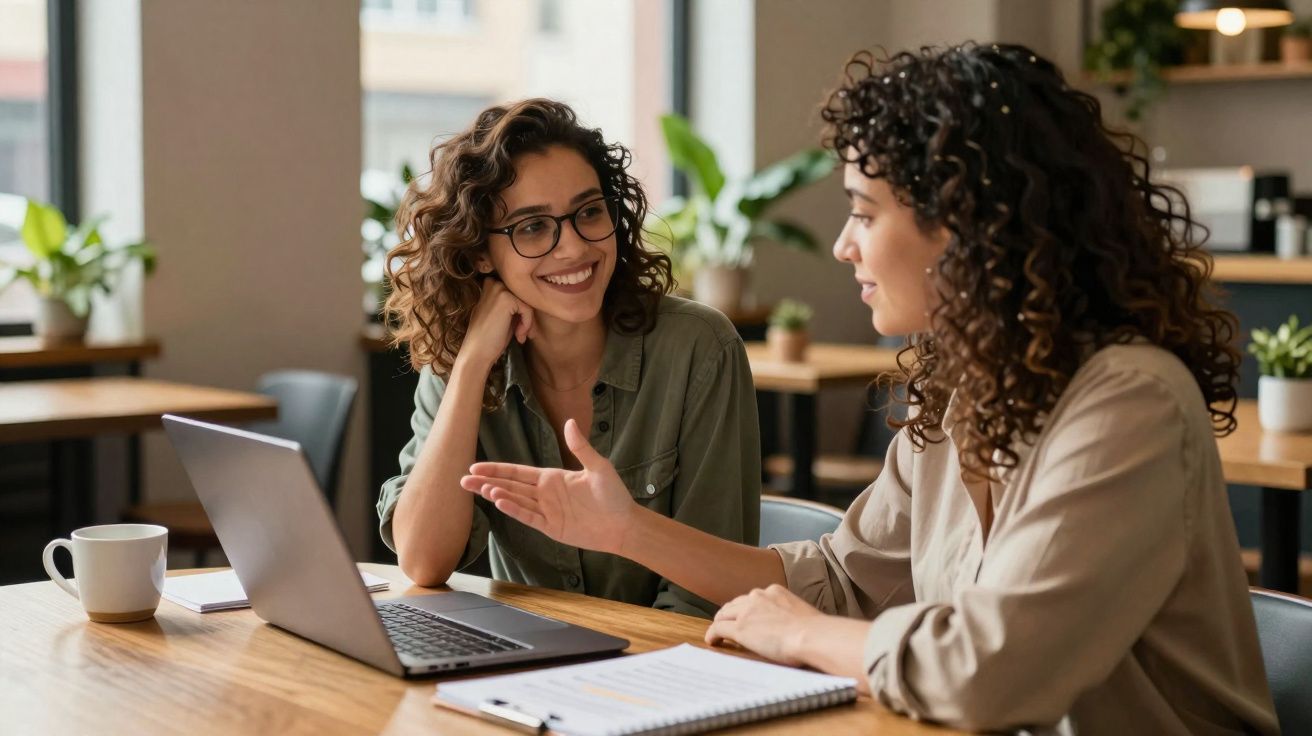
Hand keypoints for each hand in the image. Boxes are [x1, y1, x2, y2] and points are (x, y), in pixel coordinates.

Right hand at [458, 277, 534, 371]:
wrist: (477, 353)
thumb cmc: (489, 337)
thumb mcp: (501, 315)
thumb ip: (513, 305)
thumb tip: (534, 302)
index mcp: (490, 286)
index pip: (518, 294)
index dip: (521, 311)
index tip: (519, 328)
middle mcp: (494, 284)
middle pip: (524, 297)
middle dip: (526, 317)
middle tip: (522, 334)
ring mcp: (499, 289)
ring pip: (527, 303)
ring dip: (528, 322)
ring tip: (520, 336)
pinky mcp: (506, 299)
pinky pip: (527, 309)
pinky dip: (527, 324)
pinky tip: (519, 336)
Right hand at [460, 419, 635, 554]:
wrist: (624, 524)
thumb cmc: (614, 494)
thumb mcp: (598, 467)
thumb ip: (580, 448)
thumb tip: (569, 422)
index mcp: (552, 477)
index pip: (518, 472)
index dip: (497, 469)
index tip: (476, 466)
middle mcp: (545, 494)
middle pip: (510, 486)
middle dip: (487, 482)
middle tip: (463, 479)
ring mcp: (547, 511)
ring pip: (515, 501)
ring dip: (497, 494)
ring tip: (477, 488)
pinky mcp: (551, 527)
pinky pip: (528, 517)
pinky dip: (514, 510)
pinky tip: (500, 502)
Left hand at [704, 584, 826, 665]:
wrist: (812, 636)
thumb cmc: (815, 631)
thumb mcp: (801, 614)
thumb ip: (790, 615)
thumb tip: (792, 626)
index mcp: (774, 591)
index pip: (753, 599)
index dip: (746, 609)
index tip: (747, 617)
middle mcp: (758, 596)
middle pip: (735, 604)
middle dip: (731, 614)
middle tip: (728, 624)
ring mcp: (747, 611)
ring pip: (724, 614)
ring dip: (721, 623)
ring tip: (719, 633)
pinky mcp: (739, 628)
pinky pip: (718, 628)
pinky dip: (713, 634)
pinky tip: (712, 641)